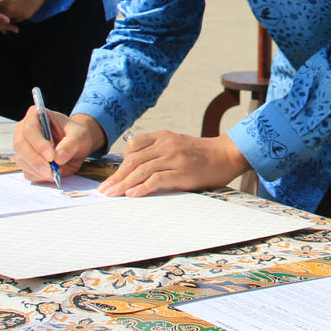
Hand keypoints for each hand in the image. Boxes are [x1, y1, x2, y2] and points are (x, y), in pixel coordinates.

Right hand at [13, 107, 106, 182]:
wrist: (75, 146)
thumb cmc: (75, 135)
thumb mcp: (79, 136)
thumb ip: (71, 144)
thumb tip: (58, 157)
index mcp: (35, 115)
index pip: (29, 128)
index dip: (38, 143)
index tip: (51, 156)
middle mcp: (24, 130)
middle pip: (21, 145)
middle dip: (35, 160)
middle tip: (51, 171)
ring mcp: (22, 146)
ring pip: (21, 159)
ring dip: (37, 170)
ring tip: (54, 173)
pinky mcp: (25, 161)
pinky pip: (26, 171)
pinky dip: (38, 176)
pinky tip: (50, 175)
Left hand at [99, 132, 249, 196]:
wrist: (226, 155)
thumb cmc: (201, 154)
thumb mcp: (177, 144)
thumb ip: (159, 151)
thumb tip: (137, 169)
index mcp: (164, 136)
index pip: (133, 146)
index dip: (120, 162)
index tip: (113, 177)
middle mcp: (166, 144)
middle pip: (133, 160)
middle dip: (116, 176)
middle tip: (105, 190)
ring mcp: (174, 158)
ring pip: (141, 170)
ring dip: (123, 184)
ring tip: (113, 195)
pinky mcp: (182, 172)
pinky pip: (156, 180)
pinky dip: (142, 188)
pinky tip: (132, 195)